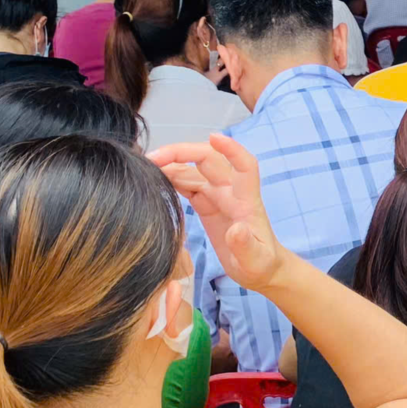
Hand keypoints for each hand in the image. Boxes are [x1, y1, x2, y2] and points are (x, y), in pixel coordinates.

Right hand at [152, 134, 292, 292]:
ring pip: (194, 171)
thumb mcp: (255, 261)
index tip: (214, 137)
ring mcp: (219, 197)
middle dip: (182, 153)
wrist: (262, 270)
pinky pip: (188, 185)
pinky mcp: (208, 205)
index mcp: (246, 202)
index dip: (232, 149)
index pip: (245, 166)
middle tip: (151, 158)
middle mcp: (232, 193)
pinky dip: (172, 178)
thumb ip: (246, 246)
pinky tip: (154, 178)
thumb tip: (236, 230)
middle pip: (209, 161)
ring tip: (144, 167)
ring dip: (172, 165)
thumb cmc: (261, 265)